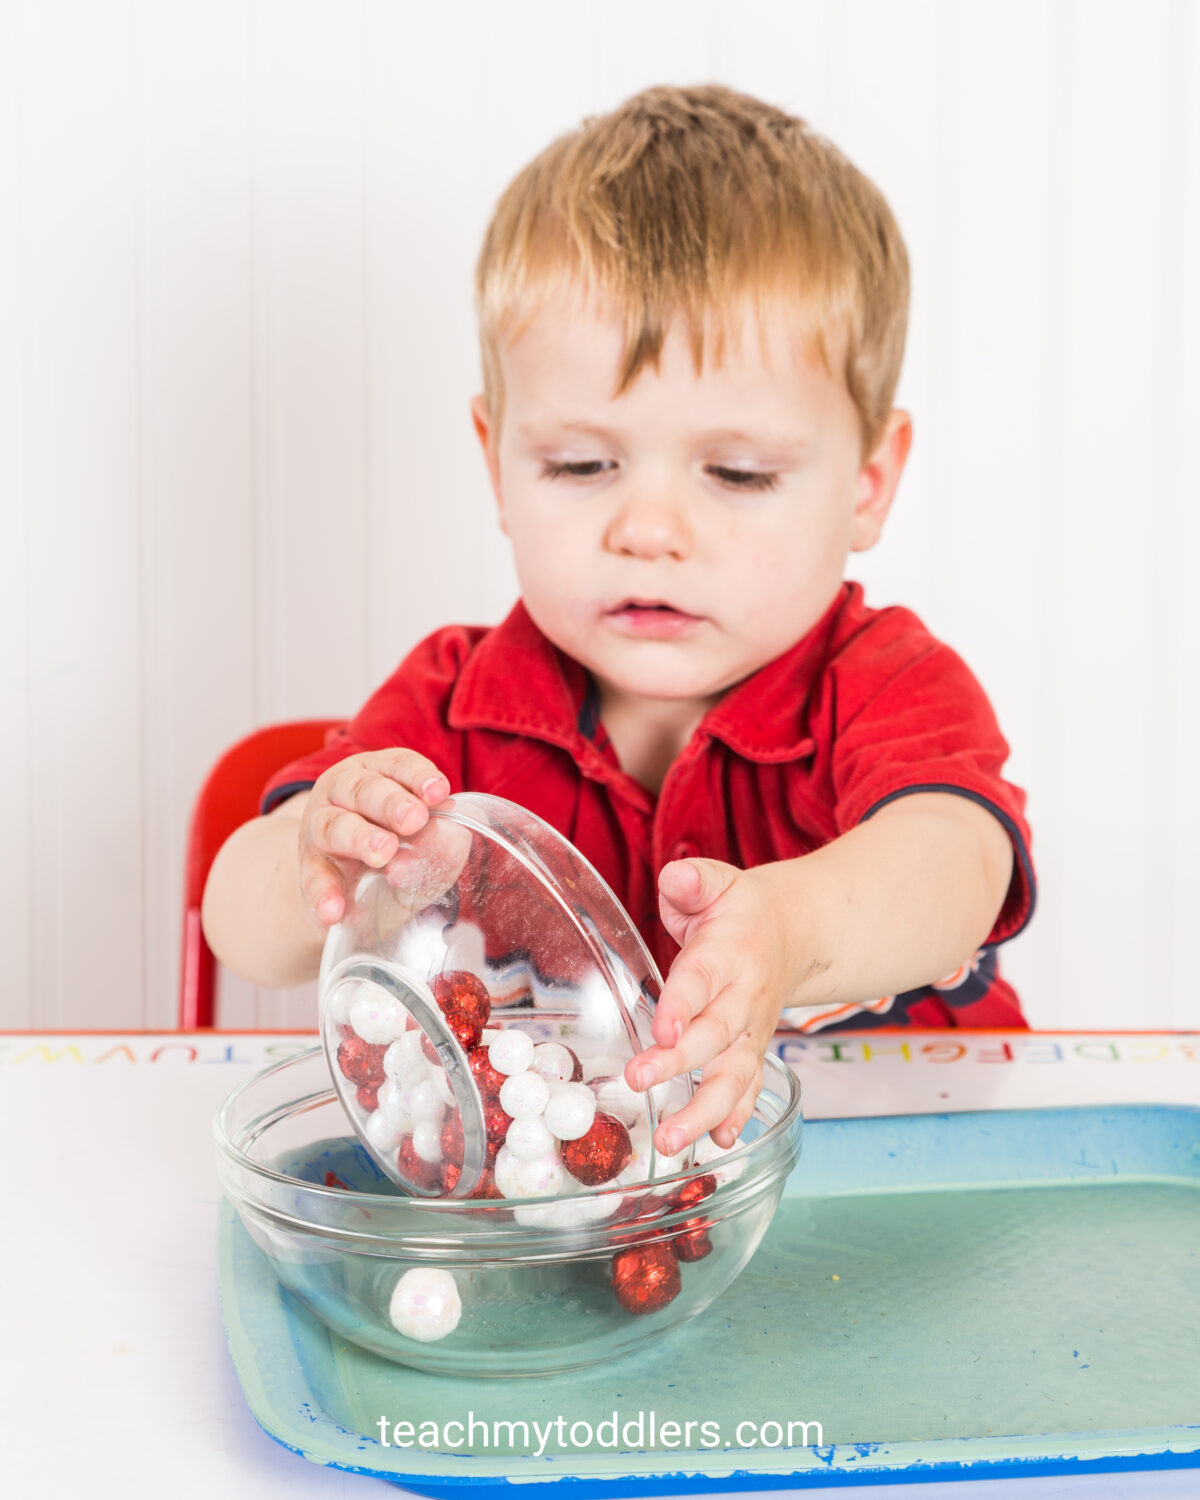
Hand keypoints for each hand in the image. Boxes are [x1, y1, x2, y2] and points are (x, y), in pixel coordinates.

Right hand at [297, 749, 450, 925]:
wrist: (347, 891)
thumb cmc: (397, 853)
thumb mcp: (424, 843)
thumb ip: (440, 839)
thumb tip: (449, 839)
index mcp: (376, 774)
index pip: (396, 765)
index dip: (417, 775)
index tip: (439, 792)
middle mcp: (342, 792)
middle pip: (362, 789)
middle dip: (391, 803)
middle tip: (414, 820)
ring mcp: (320, 829)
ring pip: (333, 824)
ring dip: (360, 837)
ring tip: (383, 853)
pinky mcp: (310, 868)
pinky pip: (313, 878)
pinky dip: (323, 893)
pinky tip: (334, 910)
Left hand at [625, 859, 799, 1155]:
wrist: (797, 932)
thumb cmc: (741, 910)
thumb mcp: (717, 882)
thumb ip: (692, 881)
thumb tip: (677, 879)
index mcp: (728, 953)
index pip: (702, 980)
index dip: (682, 1005)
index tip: (661, 1030)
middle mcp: (744, 997)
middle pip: (714, 1035)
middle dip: (678, 1063)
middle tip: (639, 1080)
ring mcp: (752, 1030)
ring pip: (733, 1075)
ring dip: (703, 1109)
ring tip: (671, 1140)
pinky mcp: (752, 1051)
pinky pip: (748, 1088)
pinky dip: (736, 1116)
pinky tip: (716, 1143)